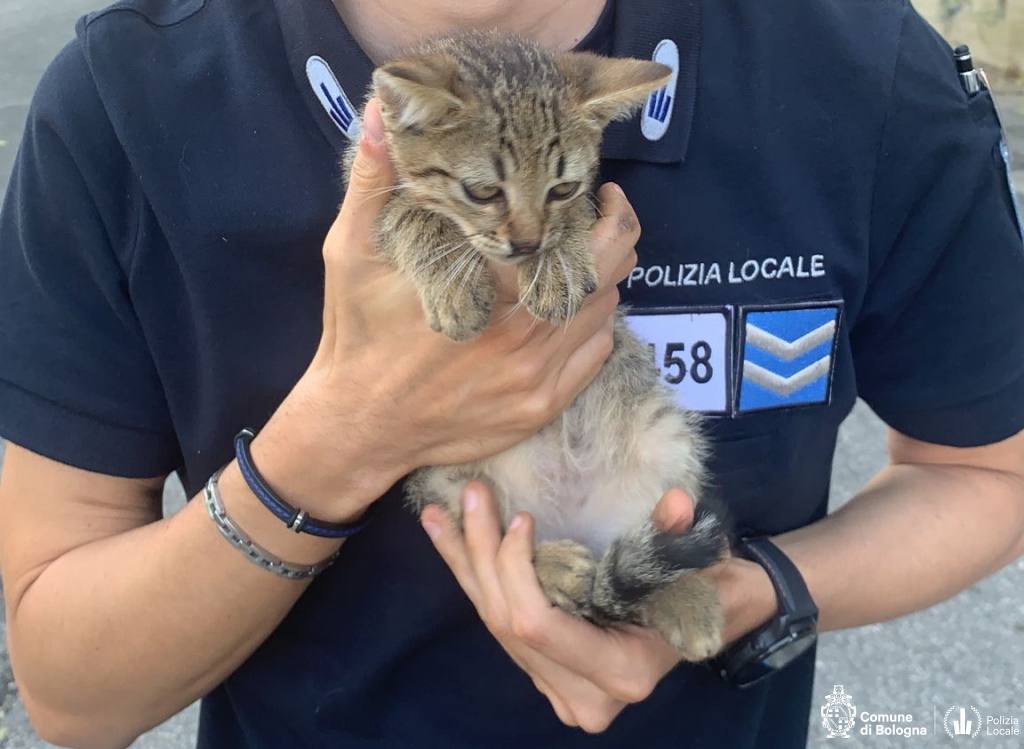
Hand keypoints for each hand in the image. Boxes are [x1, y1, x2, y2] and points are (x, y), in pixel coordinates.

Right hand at [254, 99, 642, 520]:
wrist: (359, 424)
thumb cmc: (358, 334)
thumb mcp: (351, 251)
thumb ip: (374, 180)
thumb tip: (384, 114)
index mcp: (489, 292)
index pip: (578, 243)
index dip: (602, 212)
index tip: (594, 193)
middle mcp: (525, 338)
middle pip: (605, 278)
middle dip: (614, 241)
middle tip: (600, 220)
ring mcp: (537, 380)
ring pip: (604, 317)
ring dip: (602, 284)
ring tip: (579, 262)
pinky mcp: (540, 410)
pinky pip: (594, 359)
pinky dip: (594, 329)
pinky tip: (570, 313)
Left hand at [421, 483, 695, 732]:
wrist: (711, 615)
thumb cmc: (704, 587)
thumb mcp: (697, 561)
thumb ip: (679, 535)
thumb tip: (676, 503)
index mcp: (620, 673)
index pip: (539, 626)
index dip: (517, 572)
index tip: (522, 519)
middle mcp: (582, 695)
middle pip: (506, 623)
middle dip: (481, 554)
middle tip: (472, 493)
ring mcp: (558, 690)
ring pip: (491, 622)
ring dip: (464, 563)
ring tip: (437, 513)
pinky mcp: (543, 673)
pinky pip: (496, 623)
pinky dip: (472, 578)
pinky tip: (446, 539)